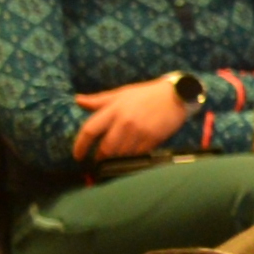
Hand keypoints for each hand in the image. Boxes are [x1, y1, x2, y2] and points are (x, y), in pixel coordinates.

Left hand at [72, 75, 196, 163]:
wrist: (176, 95)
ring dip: (116, 158)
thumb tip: (77, 100)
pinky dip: (132, 157)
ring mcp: (139, 132)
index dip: (80, 145)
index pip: (90, 130)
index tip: (77, 156)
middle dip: (100, 157)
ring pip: (121, 154)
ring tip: (115, 157)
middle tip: (98, 160)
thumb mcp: (121, 93)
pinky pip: (137, 155)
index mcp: (114, 109)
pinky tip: (131, 154)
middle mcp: (125, 121)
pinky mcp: (152, 139)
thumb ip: (99, 100)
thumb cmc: (146, 94)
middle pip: (106, 148)